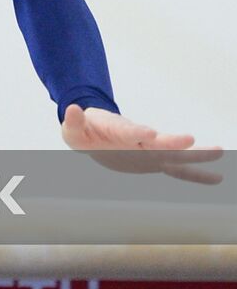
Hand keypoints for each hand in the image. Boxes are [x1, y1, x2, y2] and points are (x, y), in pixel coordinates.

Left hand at [61, 104, 222, 183]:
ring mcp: (148, 150)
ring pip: (174, 153)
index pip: (128, 131)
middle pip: (157, 141)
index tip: (149, 133)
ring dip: (194, 154)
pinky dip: (195, 174)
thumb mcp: (73, 128)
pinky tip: (216, 179)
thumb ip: (72, 121)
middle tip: (189, 139)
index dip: (137, 132)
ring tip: (219, 151)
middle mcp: (138, 140)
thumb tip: (71, 109)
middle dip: (172, 141)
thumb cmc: (85, 130)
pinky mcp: (154, 161)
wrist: (95, 131)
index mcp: (118, 130)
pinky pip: (176, 170)